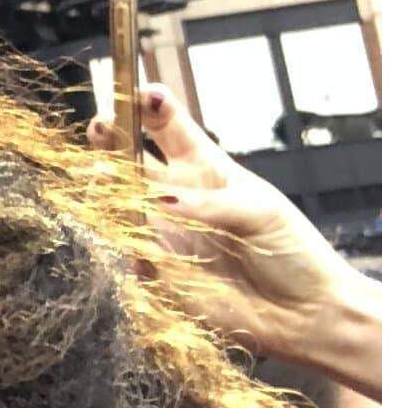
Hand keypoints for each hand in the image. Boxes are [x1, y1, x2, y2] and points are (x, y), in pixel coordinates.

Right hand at [90, 84, 381, 398]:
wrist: (306, 314)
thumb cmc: (293, 252)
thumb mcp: (260, 212)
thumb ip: (210, 203)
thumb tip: (163, 199)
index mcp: (205, 168)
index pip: (167, 125)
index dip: (149, 104)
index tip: (139, 92)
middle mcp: (176, 195)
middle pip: (129, 156)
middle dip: (110, 137)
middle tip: (101, 127)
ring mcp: (163, 231)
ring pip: (117, 199)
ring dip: (103, 185)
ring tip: (100, 175)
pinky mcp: (157, 271)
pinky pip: (124, 250)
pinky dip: (118, 238)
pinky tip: (124, 232)